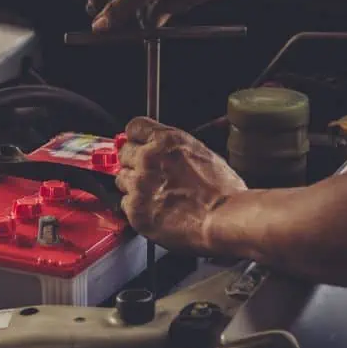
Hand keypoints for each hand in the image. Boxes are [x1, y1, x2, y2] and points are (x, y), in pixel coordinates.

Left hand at [116, 117, 246, 252]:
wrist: (225, 219)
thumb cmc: (223, 191)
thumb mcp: (203, 153)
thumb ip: (175, 149)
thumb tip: (164, 151)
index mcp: (166, 141)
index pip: (134, 128)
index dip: (136, 138)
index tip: (138, 145)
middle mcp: (148, 159)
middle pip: (124, 153)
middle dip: (134, 162)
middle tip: (149, 175)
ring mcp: (139, 184)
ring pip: (121, 179)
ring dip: (132, 186)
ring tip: (154, 195)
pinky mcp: (135, 209)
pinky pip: (124, 203)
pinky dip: (135, 207)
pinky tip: (153, 210)